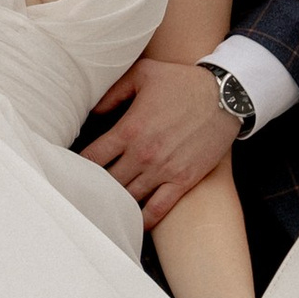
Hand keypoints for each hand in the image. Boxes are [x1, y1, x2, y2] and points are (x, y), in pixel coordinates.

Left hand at [84, 57, 238, 229]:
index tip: (72, 168)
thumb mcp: (144, 74)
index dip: (78, 164)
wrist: (226, 96)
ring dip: (116, 202)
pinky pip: (158, 210)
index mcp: (130, 129)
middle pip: (107, 182)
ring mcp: (164, 170)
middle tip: (85, 190)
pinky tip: (133, 223)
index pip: (92, 157)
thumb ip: (113, 92)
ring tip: (104, 206)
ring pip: (129, 198)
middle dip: (94, 186)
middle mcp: (143, 154)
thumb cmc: (183, 82)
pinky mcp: (183, 181)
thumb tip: (92, 111)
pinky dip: (143, 220)